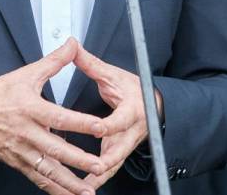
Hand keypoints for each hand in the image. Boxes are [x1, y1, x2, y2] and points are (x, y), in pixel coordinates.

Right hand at [0, 38, 107, 194]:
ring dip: (69, 182)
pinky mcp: (18, 163)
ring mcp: (22, 151)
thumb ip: (54, 61)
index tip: (101, 128)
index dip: (81, 123)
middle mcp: (27, 133)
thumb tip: (73, 44)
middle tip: (100, 165)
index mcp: (31, 108)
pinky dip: (54, 189)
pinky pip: (38, 179)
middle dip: (80, 160)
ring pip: (48, 170)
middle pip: (57, 149)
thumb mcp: (26, 74)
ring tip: (87, 191)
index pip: (60, 117)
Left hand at [75, 44, 163, 189]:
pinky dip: (97, 178)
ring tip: (83, 187)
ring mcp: (127, 144)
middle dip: (105, 161)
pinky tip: (83, 188)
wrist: (153, 105)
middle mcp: (132, 131)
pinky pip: (109, 169)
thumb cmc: (132, 89)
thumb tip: (73, 47)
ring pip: (114, 164)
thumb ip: (92, 64)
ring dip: (99, 176)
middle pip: (119, 150)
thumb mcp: (114, 75)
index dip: (108, 125)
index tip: (97, 129)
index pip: (120, 119)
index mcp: (132, 109)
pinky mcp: (121, 153)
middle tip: (93, 169)